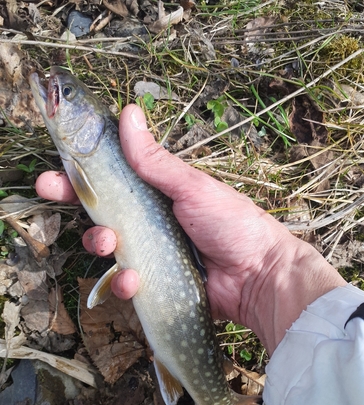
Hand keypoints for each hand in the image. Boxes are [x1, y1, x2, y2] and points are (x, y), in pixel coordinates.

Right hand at [36, 105, 345, 353]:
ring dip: (101, 243)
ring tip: (112, 244)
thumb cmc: (232, 223)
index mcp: (158, 195)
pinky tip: (134, 280)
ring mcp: (151, 254)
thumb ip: (156, 161)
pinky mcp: (155, 284)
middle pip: (102, 213)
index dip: (82, 177)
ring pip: (109, 248)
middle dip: (78, 206)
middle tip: (55, 194)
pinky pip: (127, 282)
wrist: (259, 275)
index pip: (113, 181)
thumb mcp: (192, 187)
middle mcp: (151, 222)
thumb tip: (129, 113)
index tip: (55, 174)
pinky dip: (125, 282)